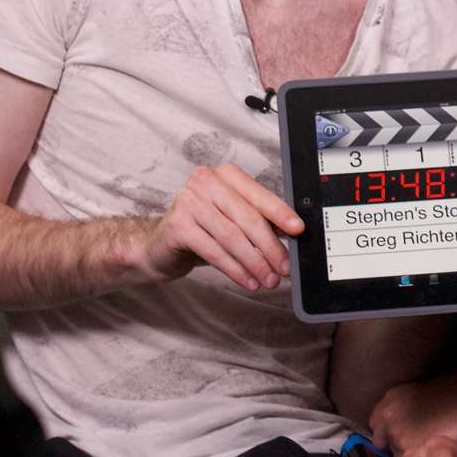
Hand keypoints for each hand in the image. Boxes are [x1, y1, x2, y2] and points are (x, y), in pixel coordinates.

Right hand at [138, 161, 303, 290]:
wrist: (158, 246)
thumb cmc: (202, 231)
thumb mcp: (233, 221)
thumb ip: (259, 221)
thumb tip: (292, 234)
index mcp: (225, 175)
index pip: (259, 195)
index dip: (280, 213)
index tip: (298, 230)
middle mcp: (205, 181)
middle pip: (247, 218)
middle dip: (270, 247)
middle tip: (284, 268)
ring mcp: (188, 201)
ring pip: (232, 237)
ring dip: (255, 263)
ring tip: (268, 280)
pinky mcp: (177, 225)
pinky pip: (214, 251)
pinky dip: (235, 269)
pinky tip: (248, 281)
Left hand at [372, 377, 456, 454]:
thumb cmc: (454, 396)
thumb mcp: (420, 396)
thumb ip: (405, 411)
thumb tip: (401, 428)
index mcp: (391, 399)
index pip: (376, 424)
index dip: (387, 433)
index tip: (398, 439)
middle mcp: (388, 415)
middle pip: (382, 441)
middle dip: (394, 446)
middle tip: (413, 450)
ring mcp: (397, 432)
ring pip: (395, 453)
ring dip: (408, 456)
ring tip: (426, 455)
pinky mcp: (409, 448)